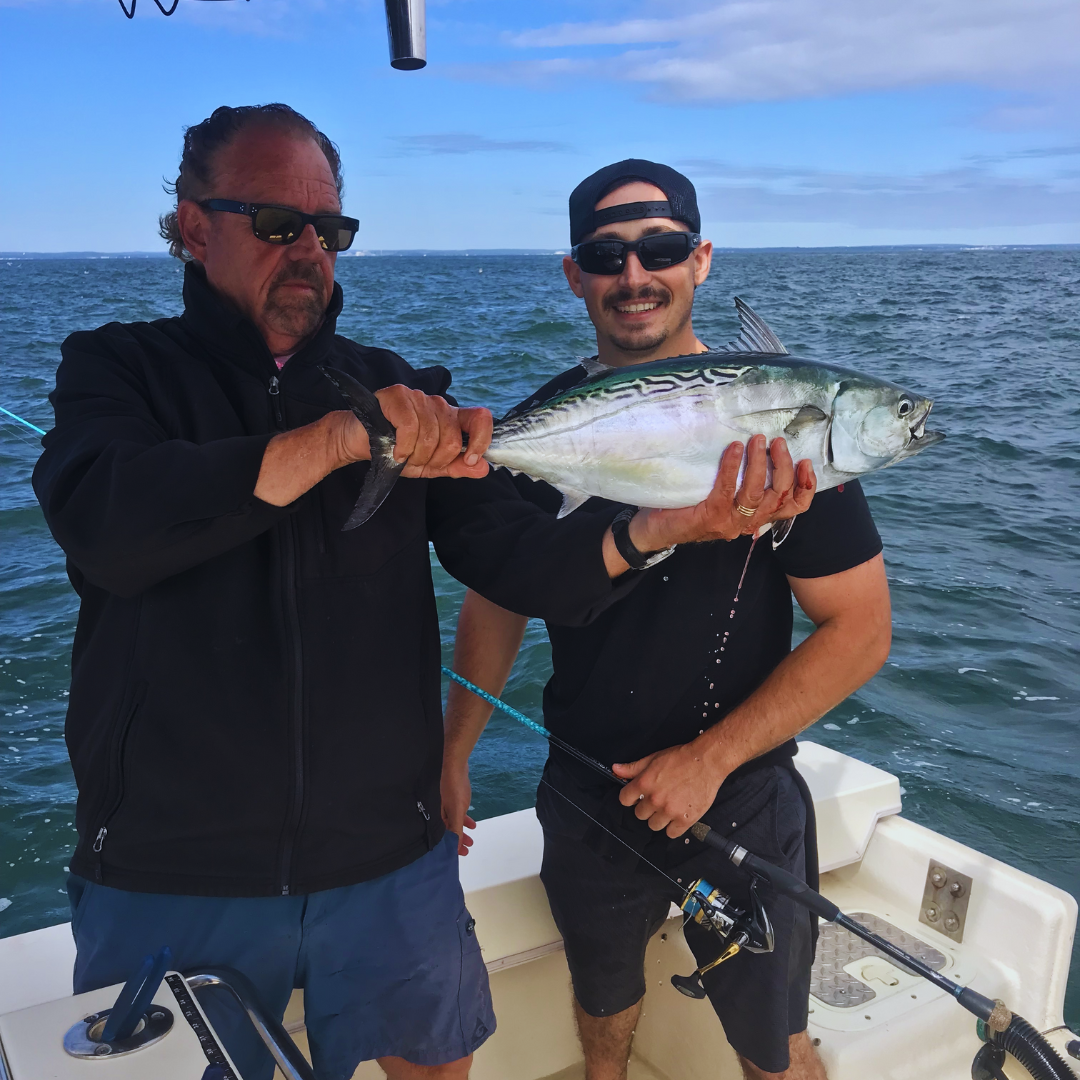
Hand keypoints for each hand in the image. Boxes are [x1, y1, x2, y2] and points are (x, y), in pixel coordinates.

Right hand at [335, 386, 492, 479]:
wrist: (360, 443)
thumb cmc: (397, 451)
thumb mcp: (431, 465)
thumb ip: (457, 466)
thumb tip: (484, 468)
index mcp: (451, 417)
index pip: (480, 418)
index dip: (480, 440)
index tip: (469, 459)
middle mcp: (438, 404)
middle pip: (452, 437)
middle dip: (435, 460)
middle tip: (418, 461)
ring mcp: (418, 397)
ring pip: (430, 435)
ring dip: (415, 456)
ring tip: (403, 456)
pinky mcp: (398, 395)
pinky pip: (410, 427)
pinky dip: (403, 447)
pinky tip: (395, 451)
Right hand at [441, 760, 475, 855]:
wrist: (455, 765)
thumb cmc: (454, 789)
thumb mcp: (456, 811)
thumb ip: (456, 828)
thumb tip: (456, 846)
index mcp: (436, 817)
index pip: (443, 837)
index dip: (453, 846)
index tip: (463, 853)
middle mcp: (438, 812)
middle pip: (448, 831)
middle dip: (459, 840)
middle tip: (469, 847)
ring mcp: (445, 805)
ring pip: (453, 822)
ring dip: (463, 830)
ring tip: (472, 837)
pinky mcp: (451, 798)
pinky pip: (457, 813)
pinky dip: (464, 819)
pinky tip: (472, 823)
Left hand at [613, 743, 727, 838]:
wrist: (707, 762)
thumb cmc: (681, 758)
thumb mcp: (653, 758)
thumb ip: (633, 768)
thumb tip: (615, 769)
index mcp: (645, 783)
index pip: (624, 800)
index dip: (630, 797)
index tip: (636, 797)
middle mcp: (655, 799)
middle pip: (639, 814)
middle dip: (646, 807)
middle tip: (657, 799)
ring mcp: (670, 811)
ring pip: (653, 825)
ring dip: (659, 818)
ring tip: (668, 807)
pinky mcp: (685, 820)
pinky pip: (671, 833)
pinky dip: (673, 827)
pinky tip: (677, 816)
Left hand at [631, 435, 814, 550]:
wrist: (655, 529)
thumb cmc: (688, 507)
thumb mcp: (722, 497)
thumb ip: (740, 484)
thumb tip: (756, 447)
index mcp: (754, 518)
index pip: (792, 508)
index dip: (805, 487)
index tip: (807, 462)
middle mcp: (746, 523)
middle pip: (778, 496)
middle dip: (782, 466)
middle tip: (776, 442)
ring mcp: (729, 522)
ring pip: (756, 492)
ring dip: (759, 463)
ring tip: (757, 440)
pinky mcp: (710, 517)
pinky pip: (727, 489)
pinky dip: (733, 466)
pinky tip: (734, 448)